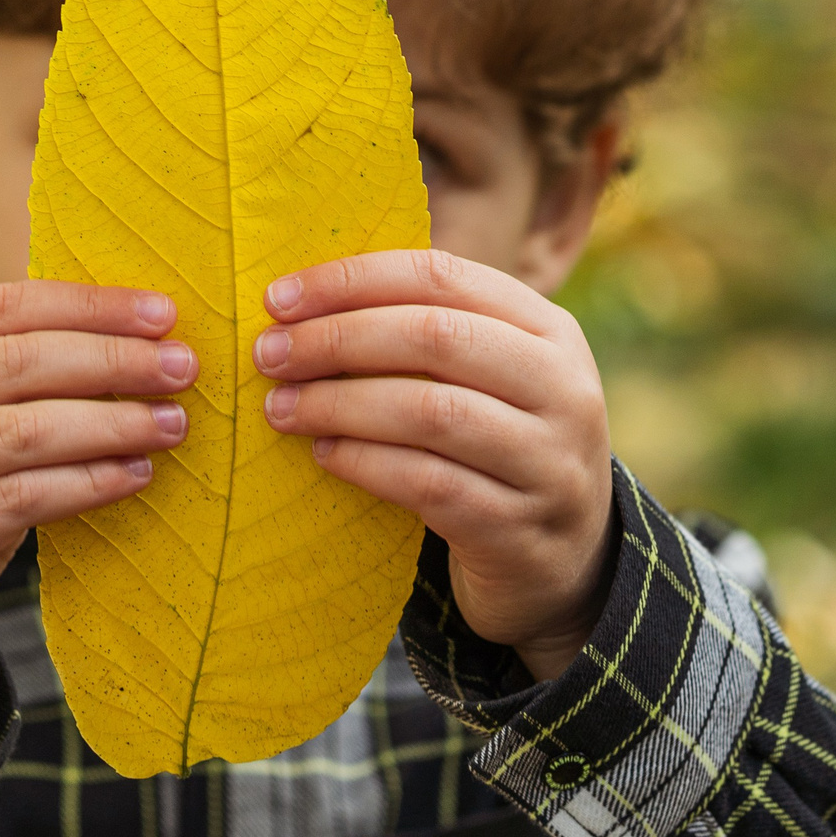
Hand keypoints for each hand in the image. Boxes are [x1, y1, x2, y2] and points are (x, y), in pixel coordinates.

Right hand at [0, 281, 196, 798]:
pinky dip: (89, 482)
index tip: (164, 312)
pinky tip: (136, 475)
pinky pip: (22, 499)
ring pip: (21, 430)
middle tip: (183, 366)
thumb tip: (137, 324)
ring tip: (173, 423)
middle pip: (12, 362)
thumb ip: (10, 369)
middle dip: (110, 359)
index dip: (87, 306)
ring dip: (110, 422)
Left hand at [255, 249, 614, 681]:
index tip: (279, 298)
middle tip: (269, 354)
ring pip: (431, 411)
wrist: (566, 559)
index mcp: (548, 330)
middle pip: (436, 337)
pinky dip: (365, 463)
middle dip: (337, 339)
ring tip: (282, 408)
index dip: (353, 280)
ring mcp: (548, 460)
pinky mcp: (519, 526)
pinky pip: (428, 484)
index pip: (442, 277)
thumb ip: (425, 332)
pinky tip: (325, 455)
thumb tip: (302, 300)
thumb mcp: (491, 377)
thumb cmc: (499, 444)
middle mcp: (562, 387)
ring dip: (341, 403)